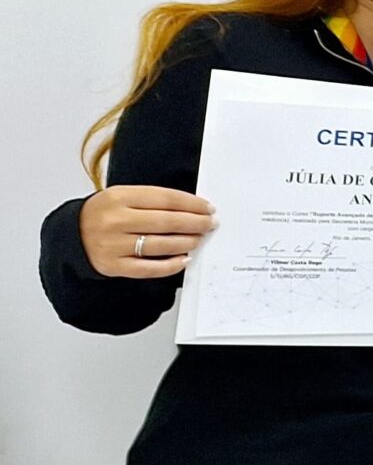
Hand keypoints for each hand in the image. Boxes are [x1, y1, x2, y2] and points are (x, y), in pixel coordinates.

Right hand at [79, 184, 215, 279]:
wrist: (71, 234)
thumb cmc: (104, 213)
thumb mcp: (122, 196)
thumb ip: (153, 200)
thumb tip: (192, 208)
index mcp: (118, 197)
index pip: (165, 199)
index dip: (192, 204)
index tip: (207, 208)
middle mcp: (115, 221)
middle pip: (166, 222)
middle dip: (195, 223)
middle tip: (210, 224)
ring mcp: (113, 245)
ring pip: (160, 245)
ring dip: (186, 242)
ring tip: (199, 238)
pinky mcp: (113, 266)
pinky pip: (149, 268)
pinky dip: (170, 265)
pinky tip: (184, 259)